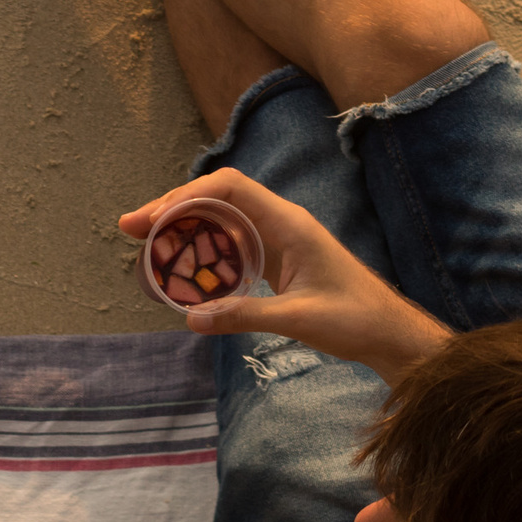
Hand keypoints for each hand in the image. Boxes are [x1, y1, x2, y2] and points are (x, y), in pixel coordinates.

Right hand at [121, 169, 452, 380]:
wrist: (390, 333)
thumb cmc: (355, 320)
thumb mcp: (298, 319)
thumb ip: (244, 315)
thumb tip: (190, 318)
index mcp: (288, 223)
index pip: (228, 188)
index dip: (185, 196)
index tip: (153, 219)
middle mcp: (281, 222)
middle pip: (216, 199)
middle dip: (173, 209)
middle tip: (131, 229)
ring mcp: (279, 240)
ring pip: (221, 221)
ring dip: (185, 229)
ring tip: (148, 248)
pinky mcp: (278, 260)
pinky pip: (232, 245)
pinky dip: (203, 252)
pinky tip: (183, 270)